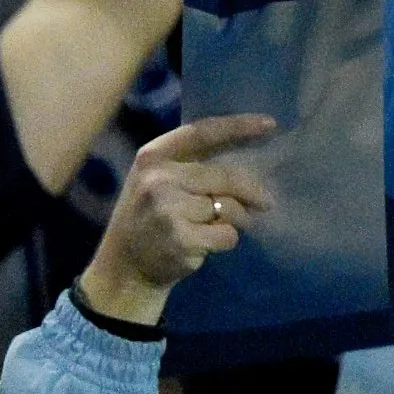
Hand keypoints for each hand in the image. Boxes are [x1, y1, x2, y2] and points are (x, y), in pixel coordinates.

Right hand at [78, 116, 277, 327]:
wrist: (123, 269)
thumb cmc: (147, 220)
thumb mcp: (157, 182)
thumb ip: (191, 165)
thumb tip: (248, 152)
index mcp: (153, 157)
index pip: (202, 132)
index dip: (238, 126)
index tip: (270, 124)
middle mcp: (158, 179)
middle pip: (225, 176)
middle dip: (252, 191)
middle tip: (266, 203)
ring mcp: (168, 209)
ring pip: (229, 207)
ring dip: (235, 220)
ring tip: (216, 228)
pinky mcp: (182, 238)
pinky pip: (227, 234)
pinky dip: (226, 241)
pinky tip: (205, 245)